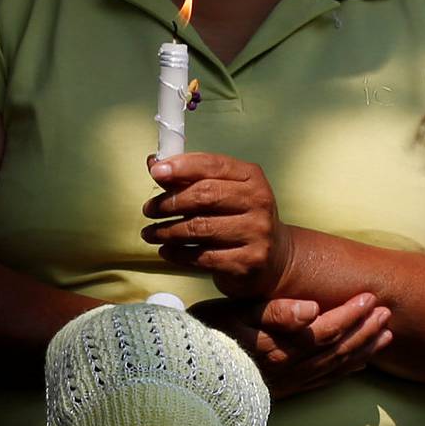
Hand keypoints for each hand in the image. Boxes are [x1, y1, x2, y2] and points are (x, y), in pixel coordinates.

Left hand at [143, 153, 292, 298]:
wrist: (275, 259)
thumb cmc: (240, 220)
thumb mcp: (224, 192)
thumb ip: (191, 178)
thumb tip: (154, 164)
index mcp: (251, 178)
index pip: (213, 165)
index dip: (181, 166)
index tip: (156, 171)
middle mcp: (258, 202)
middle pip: (204, 196)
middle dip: (170, 202)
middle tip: (149, 209)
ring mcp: (256, 233)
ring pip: (200, 228)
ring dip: (168, 231)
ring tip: (151, 233)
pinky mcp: (248, 261)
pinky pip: (203, 257)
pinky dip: (178, 254)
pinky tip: (166, 251)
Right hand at [193, 293, 390, 398]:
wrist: (183, 373)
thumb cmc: (206, 333)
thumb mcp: (235, 314)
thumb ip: (275, 313)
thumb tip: (312, 310)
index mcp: (279, 346)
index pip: (327, 329)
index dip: (351, 312)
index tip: (371, 296)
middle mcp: (288, 369)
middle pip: (337, 349)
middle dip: (365, 330)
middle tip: (387, 311)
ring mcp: (287, 383)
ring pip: (334, 367)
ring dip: (363, 350)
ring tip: (387, 334)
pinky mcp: (284, 392)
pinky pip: (322, 383)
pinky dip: (345, 371)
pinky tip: (360, 363)